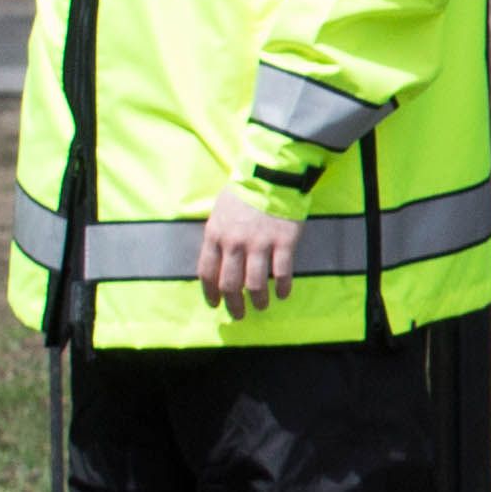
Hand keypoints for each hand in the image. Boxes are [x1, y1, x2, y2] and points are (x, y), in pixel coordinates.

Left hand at [197, 198, 303, 316]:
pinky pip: (281, 272)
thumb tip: (218, 262)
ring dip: (258, 300)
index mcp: (215, 236)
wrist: (272, 177)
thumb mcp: (219, 213)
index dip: (210, 293)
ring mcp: (259, 244)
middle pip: (229, 283)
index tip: (215, 304)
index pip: (207, 272)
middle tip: (238, 314)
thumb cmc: (243, 194)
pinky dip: (282, 287)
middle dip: (233, 304)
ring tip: (262, 307)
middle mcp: (234, 243)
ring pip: (255, 283)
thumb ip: (217, 238)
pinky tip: (283, 294)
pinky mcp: (283, 242)